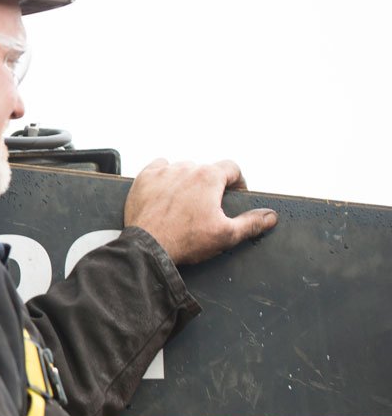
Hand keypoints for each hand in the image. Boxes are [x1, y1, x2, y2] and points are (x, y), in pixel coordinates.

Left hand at [124, 159, 278, 264]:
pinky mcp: (144, 178)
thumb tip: (270, 216)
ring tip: (186, 202)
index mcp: (209, 177)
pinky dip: (165, 176)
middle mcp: (186, 168)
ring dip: (188, 180)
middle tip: (209, 205)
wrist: (148, 247)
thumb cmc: (185, 240)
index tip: (235, 195)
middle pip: (206, 169)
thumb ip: (252, 223)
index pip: (232, 167)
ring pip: (183, 169)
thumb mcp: (226, 235)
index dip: (238, 181)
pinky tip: (166, 191)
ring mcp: (163, 172)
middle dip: (211, 185)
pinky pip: (159, 168)